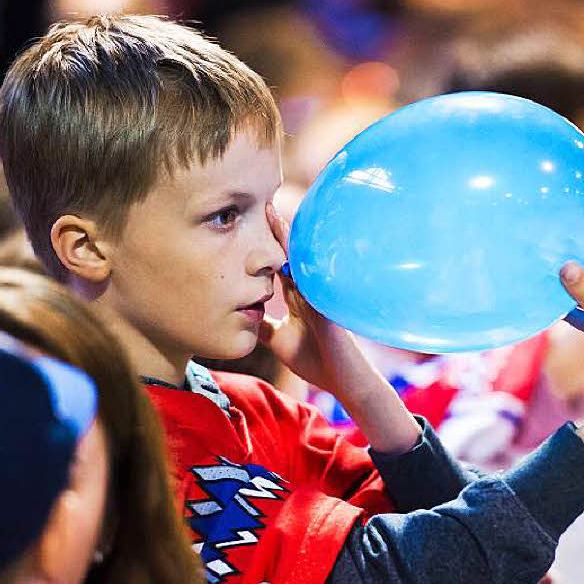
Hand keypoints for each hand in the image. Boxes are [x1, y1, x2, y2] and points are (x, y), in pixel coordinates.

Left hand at [259, 202, 421, 452]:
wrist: (343, 381)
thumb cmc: (317, 360)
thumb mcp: (279, 341)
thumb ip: (263, 327)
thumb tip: (241, 317)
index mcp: (298, 297)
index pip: (279, 264)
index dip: (267, 244)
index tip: (253, 219)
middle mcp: (309, 291)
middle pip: (291, 254)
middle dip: (278, 230)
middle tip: (264, 201)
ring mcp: (319, 298)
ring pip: (303, 262)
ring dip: (289, 240)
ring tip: (274, 214)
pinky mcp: (326, 309)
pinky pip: (313, 283)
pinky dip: (301, 267)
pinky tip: (290, 251)